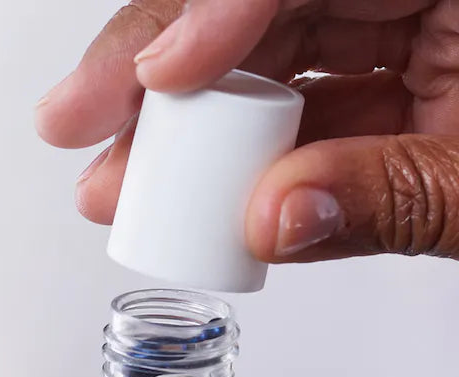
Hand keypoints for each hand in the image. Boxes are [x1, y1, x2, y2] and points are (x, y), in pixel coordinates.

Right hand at [36, 1, 458, 262]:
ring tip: (126, 181)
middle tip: (87, 126)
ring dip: (194, 124)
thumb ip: (397, 199)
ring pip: (278, 50)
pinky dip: (260, 154)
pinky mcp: (416, 69)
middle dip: (164, 68)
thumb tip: (273, 221)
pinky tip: (206, 193)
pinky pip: (318, 100)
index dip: (216, 10)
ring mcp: (426, 18)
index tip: (149, 79)